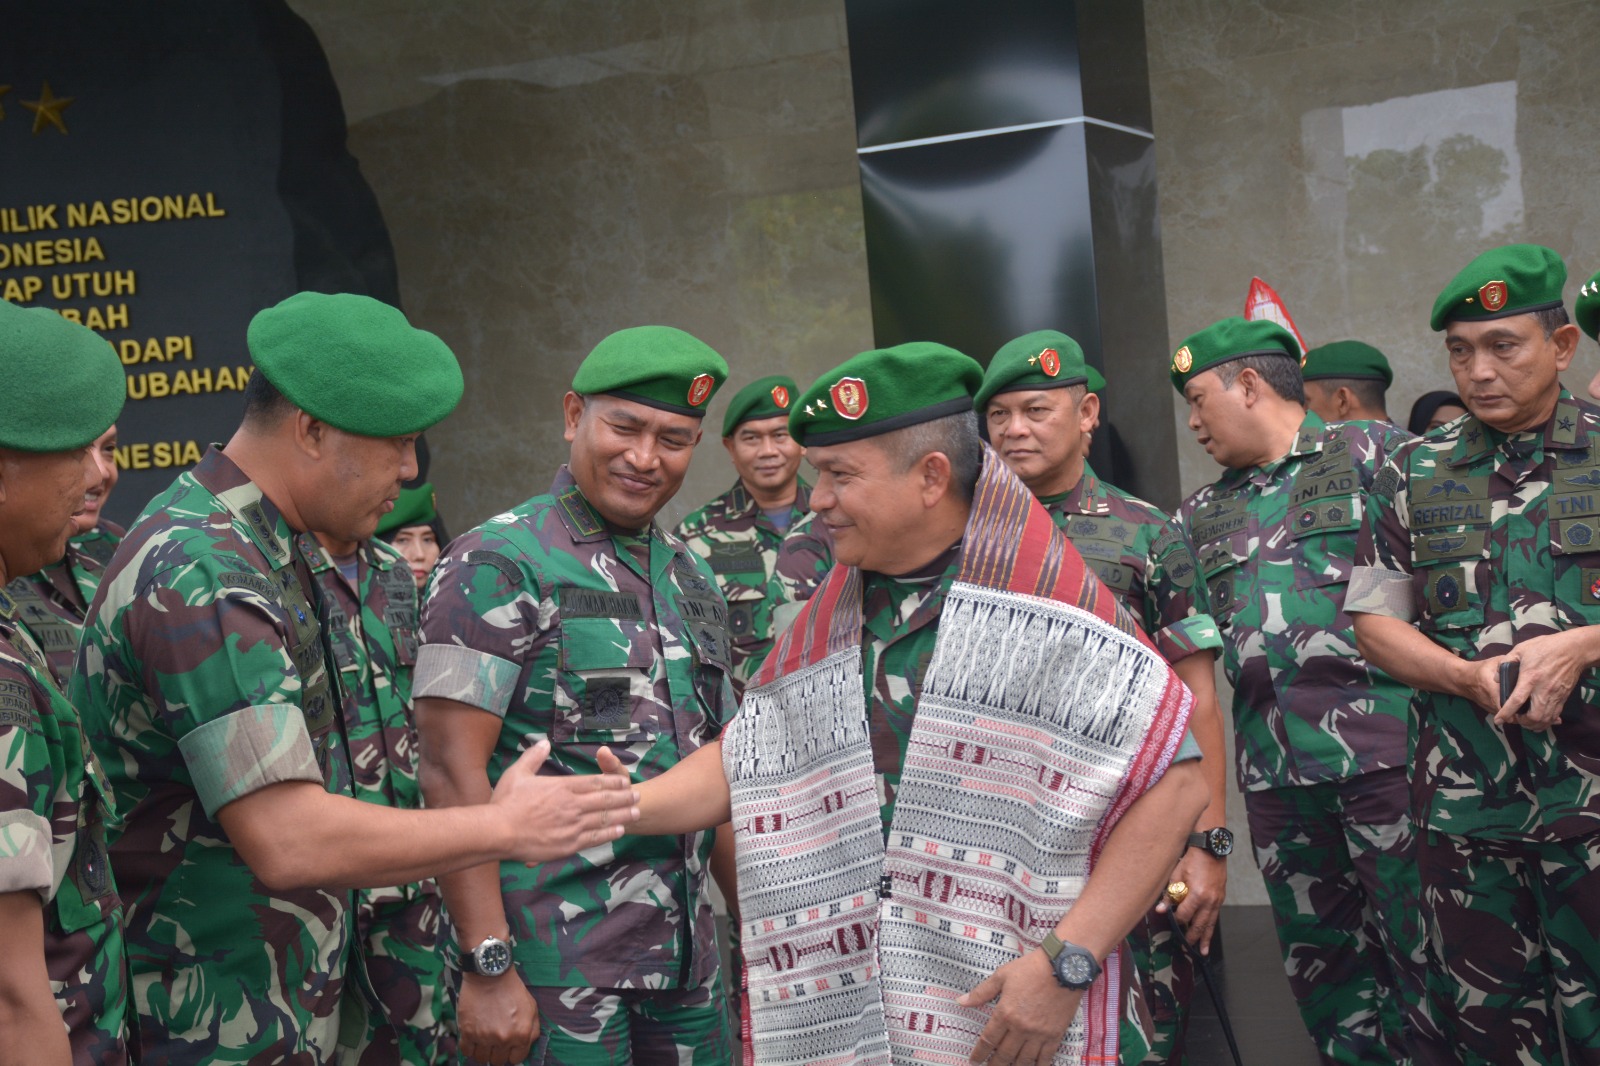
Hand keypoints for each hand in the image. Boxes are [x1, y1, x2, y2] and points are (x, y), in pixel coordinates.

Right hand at [458, 971, 539, 1064]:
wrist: (490, 975)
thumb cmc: (512, 990)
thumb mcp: (532, 1008)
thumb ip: (532, 1030)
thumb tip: (526, 1046)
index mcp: (521, 1035)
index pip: (516, 1059)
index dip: (512, 1053)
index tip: (508, 1048)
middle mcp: (503, 1039)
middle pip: (498, 1061)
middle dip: (498, 1052)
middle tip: (495, 1041)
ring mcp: (484, 1037)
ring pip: (482, 1059)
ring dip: (483, 1051)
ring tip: (484, 1040)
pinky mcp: (467, 1032)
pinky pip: (466, 1052)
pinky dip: (469, 1047)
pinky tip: (473, 1038)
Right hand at [491, 741, 638, 863]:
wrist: (499, 831)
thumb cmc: (506, 802)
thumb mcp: (518, 773)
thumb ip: (534, 757)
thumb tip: (544, 742)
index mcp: (562, 787)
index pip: (594, 783)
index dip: (612, 782)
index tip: (625, 782)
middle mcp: (572, 805)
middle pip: (604, 799)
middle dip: (624, 797)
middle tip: (637, 795)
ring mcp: (572, 825)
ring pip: (604, 818)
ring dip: (622, 814)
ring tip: (636, 812)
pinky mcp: (569, 844)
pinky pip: (595, 838)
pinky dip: (609, 833)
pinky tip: (619, 831)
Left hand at [958, 949, 1081, 1064]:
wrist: (1063, 967)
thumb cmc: (1030, 969)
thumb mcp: (1002, 976)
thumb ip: (981, 992)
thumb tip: (961, 1001)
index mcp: (1005, 1013)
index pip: (988, 1040)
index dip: (979, 1053)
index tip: (974, 1060)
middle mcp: (1020, 1028)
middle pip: (1004, 1054)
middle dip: (994, 1064)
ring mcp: (1039, 1034)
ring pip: (1024, 1060)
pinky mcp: (1055, 1035)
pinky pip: (1045, 1058)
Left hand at [1154, 848, 1225, 952]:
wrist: (1210, 849)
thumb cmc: (1192, 860)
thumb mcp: (1176, 875)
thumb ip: (1170, 894)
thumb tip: (1160, 910)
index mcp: (1197, 895)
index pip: (1184, 915)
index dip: (1177, 920)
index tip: (1172, 921)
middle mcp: (1209, 900)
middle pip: (1199, 924)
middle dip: (1192, 937)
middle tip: (1187, 948)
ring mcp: (1217, 900)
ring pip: (1210, 923)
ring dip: (1205, 938)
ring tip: (1203, 951)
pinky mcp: (1220, 898)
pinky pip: (1215, 916)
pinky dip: (1211, 926)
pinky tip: (1208, 933)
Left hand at [1468, 630, 1599, 732]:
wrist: (1574, 650)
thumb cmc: (1546, 647)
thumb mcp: (1521, 649)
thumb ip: (1506, 662)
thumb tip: (1497, 678)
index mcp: (1530, 678)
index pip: (1516, 701)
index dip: (1506, 712)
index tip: (1499, 720)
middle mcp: (1543, 690)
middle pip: (1534, 716)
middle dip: (1523, 722)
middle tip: (1515, 718)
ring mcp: (1555, 695)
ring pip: (1546, 719)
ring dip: (1534, 724)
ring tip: (1526, 722)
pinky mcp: (1564, 697)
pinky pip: (1555, 715)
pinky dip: (1546, 721)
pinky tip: (1540, 720)